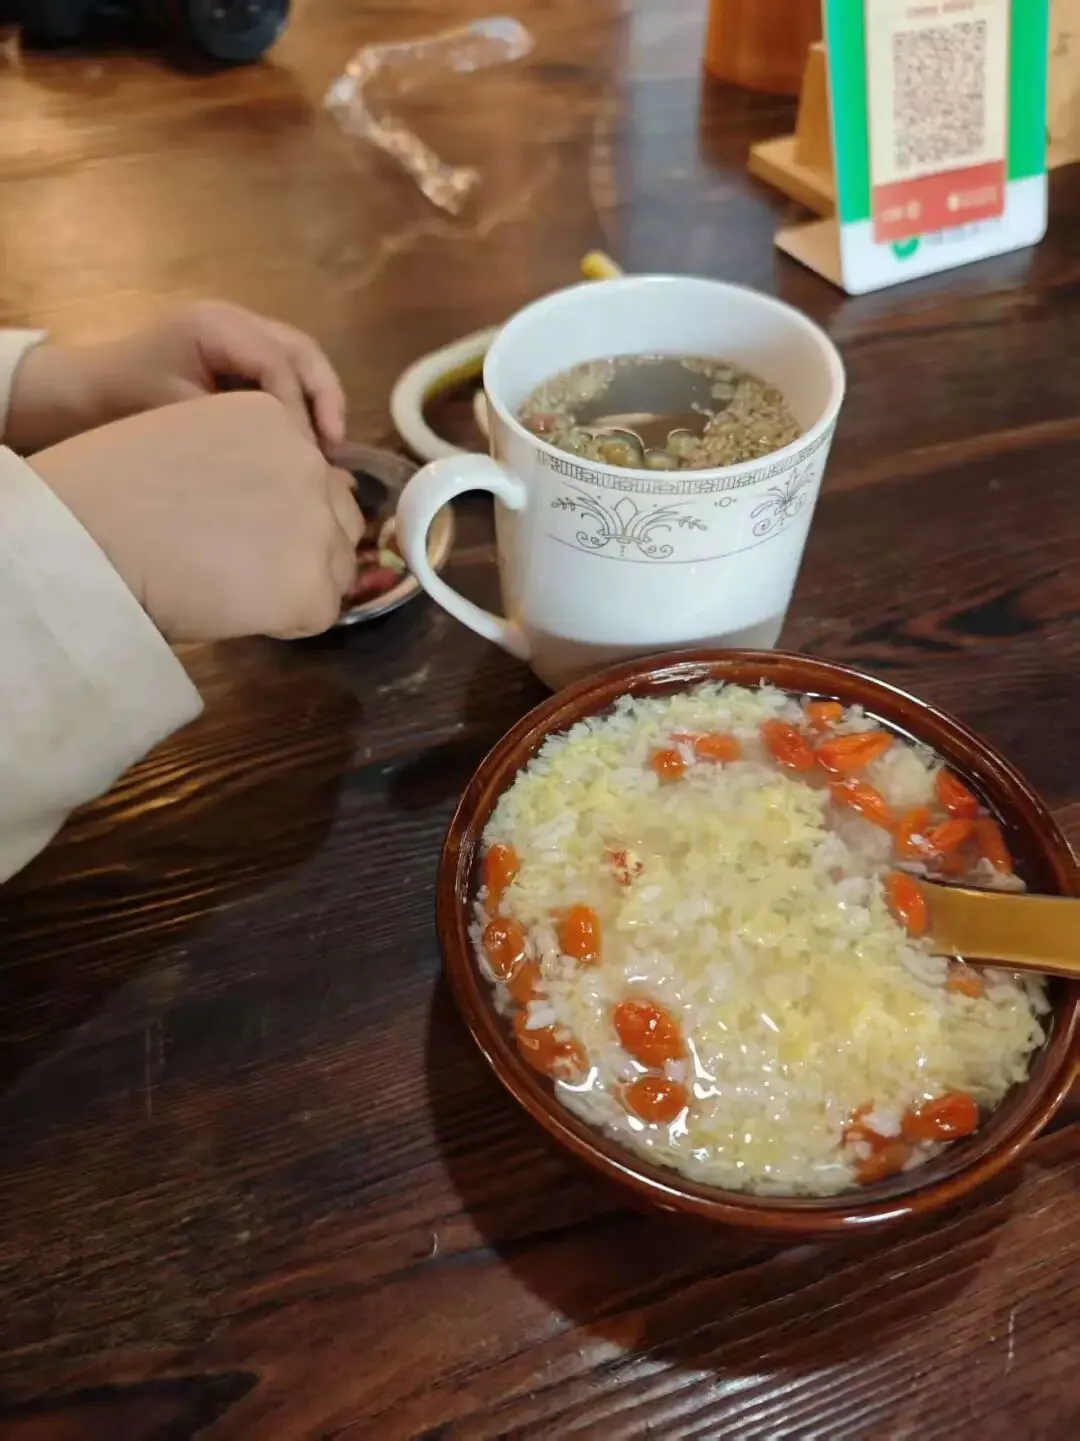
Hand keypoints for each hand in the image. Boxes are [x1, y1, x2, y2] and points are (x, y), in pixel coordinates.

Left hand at [6, 301, 345, 453]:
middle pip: (303, 350)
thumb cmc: (126, 399)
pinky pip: (286, 370)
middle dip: (325, 396)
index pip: (277, 361)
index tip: (305, 452)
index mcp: (216, 325)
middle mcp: (236, 319)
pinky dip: (303, 400)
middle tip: (334, 445)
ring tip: (328, 444)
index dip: (297, 407)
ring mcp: (241, 333)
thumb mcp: (174, 412)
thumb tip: (289, 453)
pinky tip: (307, 435)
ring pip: (302, 358)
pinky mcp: (242, 352)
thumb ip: (232, 426)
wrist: (90, 391)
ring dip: (320, 399)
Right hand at [30, 392, 362, 641]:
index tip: (242, 531)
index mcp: (274, 418)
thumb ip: (240, 459)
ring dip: (301, 583)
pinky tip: (241, 613)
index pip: (312, 473)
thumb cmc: (108, 491)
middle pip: (338, 518)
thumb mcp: (185, 441)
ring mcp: (317, 523)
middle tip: (248, 569)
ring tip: (240, 591)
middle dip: (305, 546)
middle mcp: (308, 461)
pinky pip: (321, 612)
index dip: (283, 512)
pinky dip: (288, 622)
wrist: (85, 535)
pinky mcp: (314, 584)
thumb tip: (273, 501)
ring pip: (337, 567)